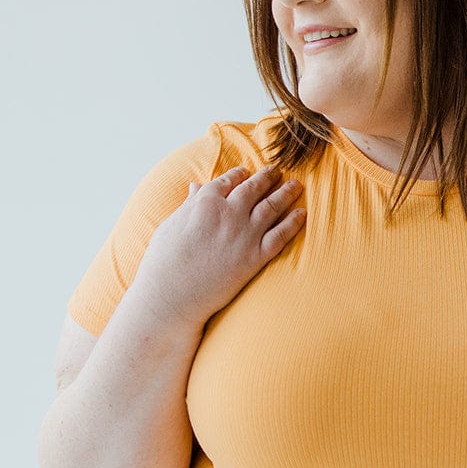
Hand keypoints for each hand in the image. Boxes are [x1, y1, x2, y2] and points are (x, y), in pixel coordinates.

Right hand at [131, 164, 305, 330]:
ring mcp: (244, 234)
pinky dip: (293, 222)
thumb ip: (189, 204)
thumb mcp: (171, 225)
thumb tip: (196, 187)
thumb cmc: (164, 262)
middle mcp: (228, 213)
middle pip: (255, 188)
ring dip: (287, 193)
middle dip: (268, 177)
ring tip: (296, 185)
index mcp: (205, 201)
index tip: (248, 172)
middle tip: (278, 171)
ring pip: (272, 206)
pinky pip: (281, 235)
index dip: (241, 174)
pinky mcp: (255, 257)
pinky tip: (302, 214)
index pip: (229, 179)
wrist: (172, 295)